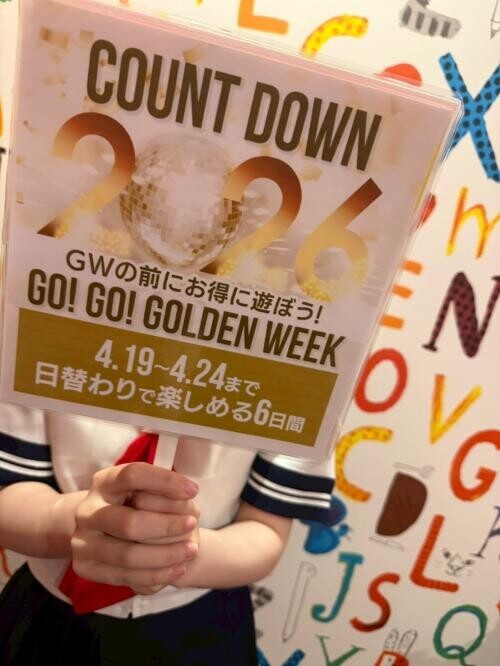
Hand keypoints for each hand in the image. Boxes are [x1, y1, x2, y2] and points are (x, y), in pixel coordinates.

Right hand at [71, 462, 199, 594]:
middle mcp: (88, 511)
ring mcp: (84, 542)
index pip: (133, 475)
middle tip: (192, 525)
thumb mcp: (150, 490)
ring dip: (165, 555)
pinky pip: (125, 576)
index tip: (193, 490)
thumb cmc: (140, 506)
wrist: (112, 533)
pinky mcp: (87, 568)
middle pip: (129, 522)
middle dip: (166, 526)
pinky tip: (178, 568)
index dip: (164, 482)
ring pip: (127, 555)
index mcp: (104, 482)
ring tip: (192, 550)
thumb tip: (187, 492)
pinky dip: (156, 574)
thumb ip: (166, 490)